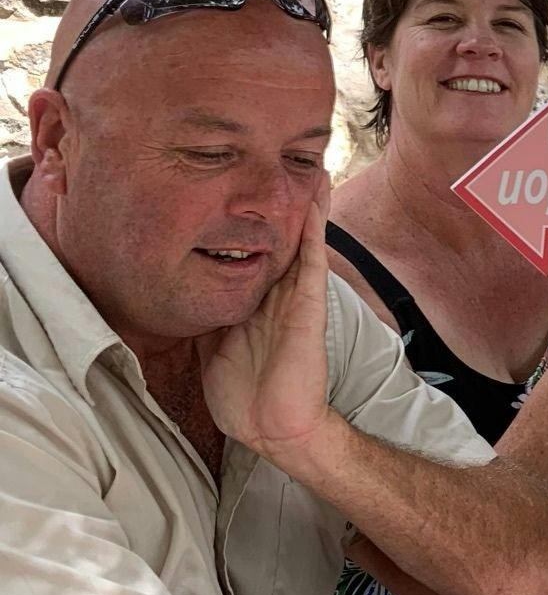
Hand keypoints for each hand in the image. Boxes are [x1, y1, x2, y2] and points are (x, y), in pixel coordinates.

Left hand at [199, 175, 334, 461]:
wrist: (274, 427)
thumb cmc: (245, 398)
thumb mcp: (212, 349)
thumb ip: (206, 320)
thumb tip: (183, 300)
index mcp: (254, 305)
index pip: (251, 257)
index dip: (248, 228)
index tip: (241, 196)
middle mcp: (276, 295)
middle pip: (278, 241)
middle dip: (281, 208)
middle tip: (284, 167)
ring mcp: (294, 297)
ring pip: (299, 240)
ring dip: (304, 204)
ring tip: (309, 167)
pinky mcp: (307, 303)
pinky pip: (311, 256)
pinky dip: (316, 225)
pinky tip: (318, 196)